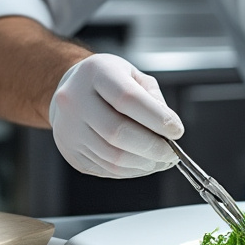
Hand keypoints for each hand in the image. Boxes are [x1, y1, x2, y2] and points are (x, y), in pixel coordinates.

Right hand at [47, 53, 183, 177]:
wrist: (73, 89)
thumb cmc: (108, 81)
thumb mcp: (133, 75)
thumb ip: (153, 99)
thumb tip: (169, 127)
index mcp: (95, 73)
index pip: (127, 98)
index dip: (156, 118)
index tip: (176, 130)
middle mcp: (75, 100)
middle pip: (117, 132)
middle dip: (152, 147)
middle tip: (171, 153)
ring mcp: (69, 128)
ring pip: (112, 157)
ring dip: (144, 163)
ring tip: (161, 160)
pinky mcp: (70, 151)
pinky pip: (105, 169)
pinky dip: (130, 171)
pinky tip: (143, 163)